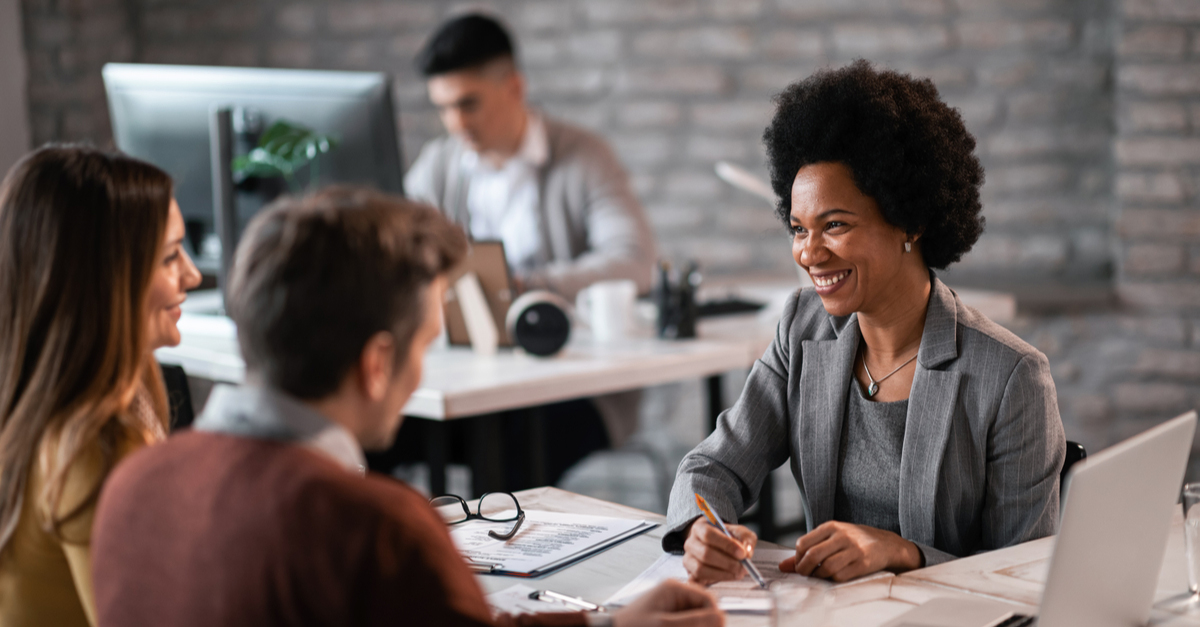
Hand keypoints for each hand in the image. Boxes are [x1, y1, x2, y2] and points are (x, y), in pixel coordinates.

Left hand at [613, 580, 723, 626]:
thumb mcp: (665, 626)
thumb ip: (695, 622)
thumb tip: (722, 617)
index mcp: (675, 588)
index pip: (708, 600)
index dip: (713, 618)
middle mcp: (674, 595)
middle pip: (703, 611)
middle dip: (702, 624)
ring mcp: (671, 607)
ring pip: (695, 620)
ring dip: (695, 626)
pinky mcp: (667, 618)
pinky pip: (685, 623)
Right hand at [681, 516, 757, 584]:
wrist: (718, 546)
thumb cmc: (728, 538)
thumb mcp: (740, 533)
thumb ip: (746, 539)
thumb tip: (747, 552)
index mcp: (699, 528)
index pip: (708, 535)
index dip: (726, 545)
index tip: (742, 553)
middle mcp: (690, 543)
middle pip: (705, 554)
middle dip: (727, 563)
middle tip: (743, 567)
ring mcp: (688, 560)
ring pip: (700, 569)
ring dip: (722, 574)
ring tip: (737, 573)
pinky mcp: (690, 574)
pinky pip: (698, 581)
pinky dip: (712, 582)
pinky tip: (727, 578)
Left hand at [778, 521, 920, 582]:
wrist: (886, 544)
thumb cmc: (854, 541)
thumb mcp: (832, 538)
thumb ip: (808, 550)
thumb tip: (783, 566)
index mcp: (831, 526)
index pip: (803, 543)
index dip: (797, 558)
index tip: (800, 564)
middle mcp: (842, 536)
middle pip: (813, 555)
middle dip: (803, 569)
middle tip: (805, 574)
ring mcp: (854, 549)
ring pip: (826, 568)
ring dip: (819, 577)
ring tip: (820, 576)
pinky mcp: (863, 563)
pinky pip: (841, 576)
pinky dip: (833, 580)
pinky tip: (835, 576)